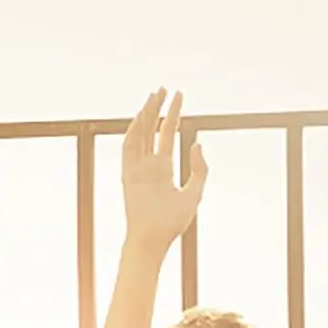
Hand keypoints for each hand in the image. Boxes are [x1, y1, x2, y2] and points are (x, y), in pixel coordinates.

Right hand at [121, 89, 207, 254]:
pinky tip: (139, 117)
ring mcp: (137, 170)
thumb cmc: (172, 223)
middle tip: (163, 88)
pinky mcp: (129, 176)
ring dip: (145, 115)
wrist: (154, 239)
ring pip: (139, 135)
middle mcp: (149, 166)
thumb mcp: (194, 192)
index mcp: (163, 170)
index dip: (172, 115)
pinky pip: (128, 150)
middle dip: (157, 108)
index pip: (166, 135)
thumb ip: (199, 169)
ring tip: (153, 95)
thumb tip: (197, 143)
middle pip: (151, 130)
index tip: (178, 96)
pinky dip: (132, 133)